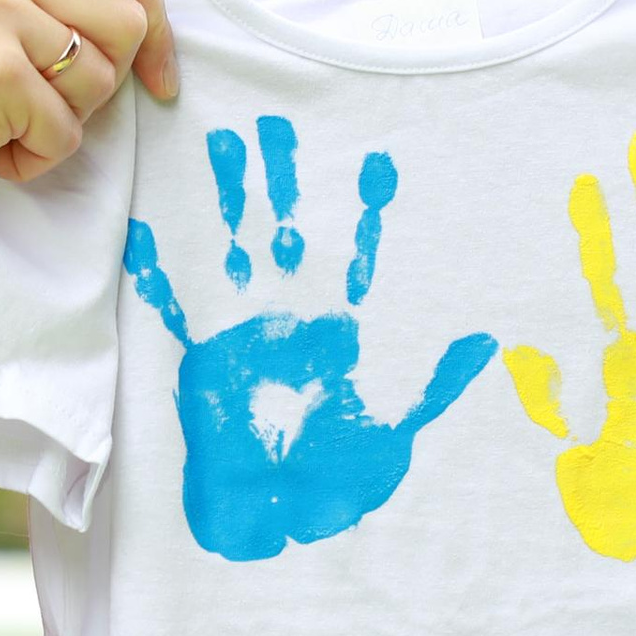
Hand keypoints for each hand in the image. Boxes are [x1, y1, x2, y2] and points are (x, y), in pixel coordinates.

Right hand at [0, 0, 175, 228]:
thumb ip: (39, 4)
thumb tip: (140, 24)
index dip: (156, 16)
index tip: (156, 75)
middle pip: (129, 19)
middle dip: (105, 83)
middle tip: (41, 110)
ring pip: (101, 83)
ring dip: (59, 126)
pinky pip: (64, 134)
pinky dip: (30, 160)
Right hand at [125, 117, 495, 561]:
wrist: (279, 515)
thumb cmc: (337, 474)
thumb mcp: (396, 428)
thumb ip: (436, 384)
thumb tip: (488, 342)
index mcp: (339, 327)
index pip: (357, 255)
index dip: (366, 211)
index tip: (378, 159)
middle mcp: (291, 316)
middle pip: (291, 231)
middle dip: (287, 179)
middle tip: (281, 120)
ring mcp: (244, 329)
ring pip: (237, 246)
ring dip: (231, 200)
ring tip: (224, 141)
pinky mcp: (200, 356)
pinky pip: (176, 304)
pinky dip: (160, 269)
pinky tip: (147, 225)